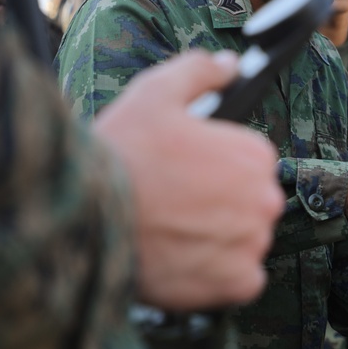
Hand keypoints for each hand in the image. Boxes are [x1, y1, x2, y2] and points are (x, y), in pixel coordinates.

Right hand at [93, 50, 284, 310]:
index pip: (251, 164)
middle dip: (222, 204)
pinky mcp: (235, 283)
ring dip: (220, 240)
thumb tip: (231, 65)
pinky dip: (219, 275)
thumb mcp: (155, 93)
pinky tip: (186, 261)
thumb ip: (200, 72)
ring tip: (174, 232)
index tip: (187, 174)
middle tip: (176, 204)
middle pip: (252, 204)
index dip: (218, 167)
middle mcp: (264, 200)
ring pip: (246, 242)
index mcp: (255, 156)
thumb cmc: (119, 152)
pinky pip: (242, 280)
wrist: (84, 217)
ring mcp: (251, 244)